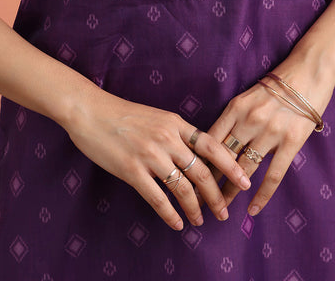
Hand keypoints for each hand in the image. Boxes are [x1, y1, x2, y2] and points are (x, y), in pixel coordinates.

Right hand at [65, 86, 250, 230]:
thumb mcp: (157, 117)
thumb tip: (197, 155)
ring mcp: (149, 154)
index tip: (243, 181)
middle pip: (201, 171)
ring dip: (195, 208)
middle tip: (224, 212)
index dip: (230, 166)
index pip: (211, 145)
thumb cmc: (123, 115)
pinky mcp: (131, 170)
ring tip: (200, 221)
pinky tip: (176, 223)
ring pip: (182, 188)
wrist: (90, 111)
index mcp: (175, 123)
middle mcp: (166, 138)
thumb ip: (176, 133)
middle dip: (217, 195)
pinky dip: (170, 214)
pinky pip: (157, 198)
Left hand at [205, 71, 333, 215]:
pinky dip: (262, 195)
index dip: (198, 161)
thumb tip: (217, 140)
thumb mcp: (250, 93)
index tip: (189, 177)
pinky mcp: (291, 142)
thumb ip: (236, 115)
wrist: (310, 68)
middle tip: (199, 199)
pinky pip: (273, 175)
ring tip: (221, 208)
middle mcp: (249, 119)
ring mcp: (270, 132)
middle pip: (223, 157)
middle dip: (210, 180)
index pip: (210, 139)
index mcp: (236, 106)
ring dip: (231, 191)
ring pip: (244, 170)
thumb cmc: (279, 81)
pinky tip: (253, 210)